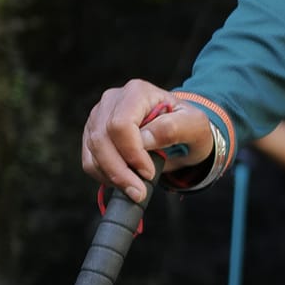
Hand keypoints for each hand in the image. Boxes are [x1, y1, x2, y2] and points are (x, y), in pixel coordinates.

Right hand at [81, 81, 216, 204]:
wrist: (180, 134)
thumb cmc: (188, 127)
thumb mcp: (195, 126)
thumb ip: (173, 128)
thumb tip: (144, 139)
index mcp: (137, 92)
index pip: (121, 124)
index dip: (132, 152)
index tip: (148, 172)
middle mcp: (113, 100)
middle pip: (102, 139)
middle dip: (119, 171)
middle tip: (139, 191)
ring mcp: (99, 117)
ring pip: (93, 152)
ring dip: (112, 176)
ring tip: (135, 188)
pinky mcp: (93, 135)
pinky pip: (89, 161)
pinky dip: (104, 176)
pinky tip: (124, 181)